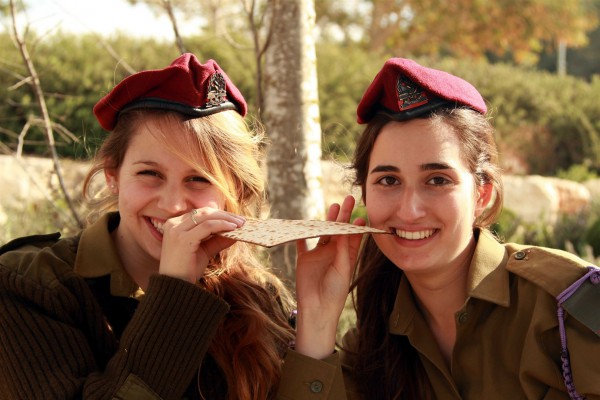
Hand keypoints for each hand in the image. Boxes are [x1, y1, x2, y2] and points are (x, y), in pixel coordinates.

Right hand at [158, 207, 243, 283]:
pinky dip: (222, 225)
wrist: (176, 288)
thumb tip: (235, 231)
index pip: (200, 213)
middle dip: (225, 215)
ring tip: (240, 224)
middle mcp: (173, 224)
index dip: (219, 214)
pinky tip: (233, 229)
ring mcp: (176, 231)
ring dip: (226, 219)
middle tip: (241, 220)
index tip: (235, 218)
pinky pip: (207, 227)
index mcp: (174, 224)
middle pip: (204, 212)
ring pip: (206, 217)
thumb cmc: (187, 270)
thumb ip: (217, 240)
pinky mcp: (183, 239)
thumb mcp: (204, 251)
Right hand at [294, 195, 364, 358]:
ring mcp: (318, 254)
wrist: (317, 308)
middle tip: (349, 199)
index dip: (356, 224)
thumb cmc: (335, 292)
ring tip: (332, 206)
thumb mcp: (343, 268)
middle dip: (343, 215)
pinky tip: (302, 223)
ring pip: (322, 232)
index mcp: (346, 256)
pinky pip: (302, 243)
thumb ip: (343, 249)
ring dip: (326, 219)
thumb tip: (346, 228)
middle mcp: (333, 253)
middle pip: (338, 230)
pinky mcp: (304, 259)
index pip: (353, 236)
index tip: (361, 212)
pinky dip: (301, 233)